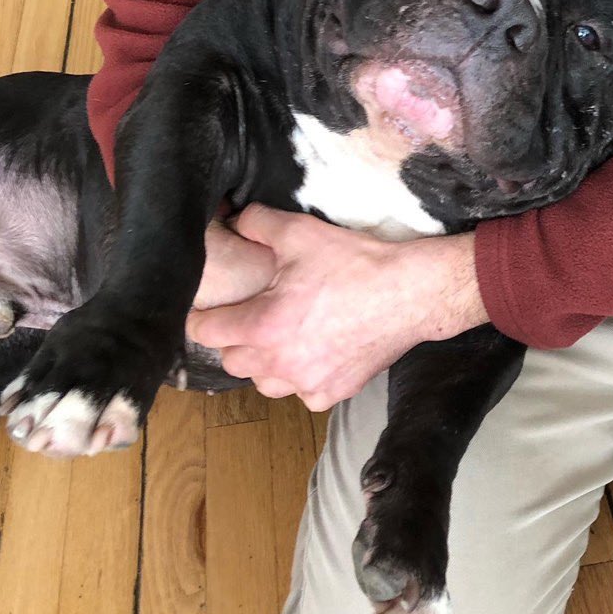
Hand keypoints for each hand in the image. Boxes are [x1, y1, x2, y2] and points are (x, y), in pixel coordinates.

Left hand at [186, 204, 487, 409]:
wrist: (410, 293)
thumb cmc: (356, 264)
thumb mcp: (301, 232)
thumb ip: (256, 224)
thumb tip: (232, 220)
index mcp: (263, 326)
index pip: (206, 332)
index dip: (202, 317)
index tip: (207, 310)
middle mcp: (280, 363)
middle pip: (231, 361)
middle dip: (234, 340)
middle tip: (251, 317)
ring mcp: (307, 383)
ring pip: (264, 382)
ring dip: (264, 363)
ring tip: (281, 338)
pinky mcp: (333, 393)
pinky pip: (302, 393)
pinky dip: (302, 378)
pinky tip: (315, 353)